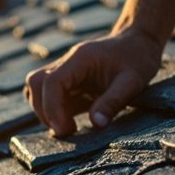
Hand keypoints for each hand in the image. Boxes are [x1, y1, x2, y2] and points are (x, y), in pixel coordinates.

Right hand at [25, 27, 163, 136]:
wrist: (138, 43)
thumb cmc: (138, 59)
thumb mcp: (133, 81)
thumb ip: (113, 101)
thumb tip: (96, 123)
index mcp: (80, 58)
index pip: (52, 82)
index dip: (52, 108)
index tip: (64, 130)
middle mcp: (67, 63)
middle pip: (36, 84)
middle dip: (45, 111)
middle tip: (67, 131)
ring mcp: (65, 71)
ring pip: (37, 89)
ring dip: (45, 111)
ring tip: (67, 128)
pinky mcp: (68, 82)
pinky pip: (49, 95)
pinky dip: (52, 111)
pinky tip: (69, 123)